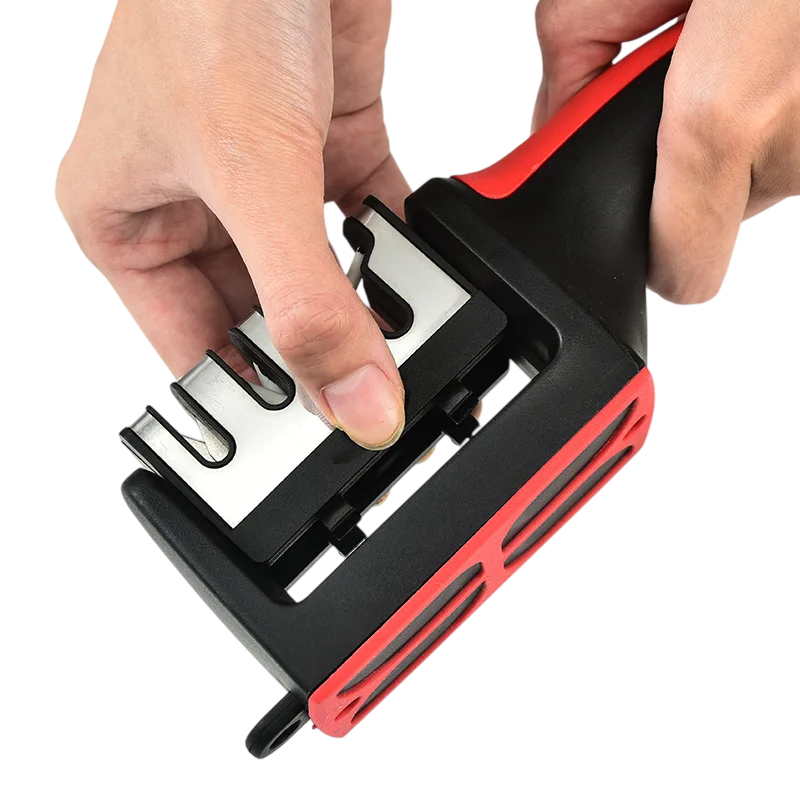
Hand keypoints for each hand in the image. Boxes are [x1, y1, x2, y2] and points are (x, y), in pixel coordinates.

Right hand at [57, 0, 408, 448]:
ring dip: (363, 307)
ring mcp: (264, 182)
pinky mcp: (324, 149)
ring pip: (319, 277)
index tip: (311, 445)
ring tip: (400, 341)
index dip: (252, 404)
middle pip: (263, 321)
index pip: (193, 352)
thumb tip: (351, 396)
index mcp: (128, 225)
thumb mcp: (253, 177)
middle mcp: (193, 208)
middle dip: (317, 355)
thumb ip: (309, 299)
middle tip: (368, 393)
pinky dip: (398, 253)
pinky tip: (424, 279)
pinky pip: (365, 225)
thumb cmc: (209, 4)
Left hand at [533, 0, 799, 302]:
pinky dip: (792, 91)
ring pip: (776, 160)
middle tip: (694, 65)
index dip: (657, 253)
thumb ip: (579, 44)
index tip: (643, 221)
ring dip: (749, 113)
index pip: (683, 267)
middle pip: (724, 204)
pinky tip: (783, 34)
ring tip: (751, 26)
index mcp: (726, 110)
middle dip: (695, 150)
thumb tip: (559, 114)